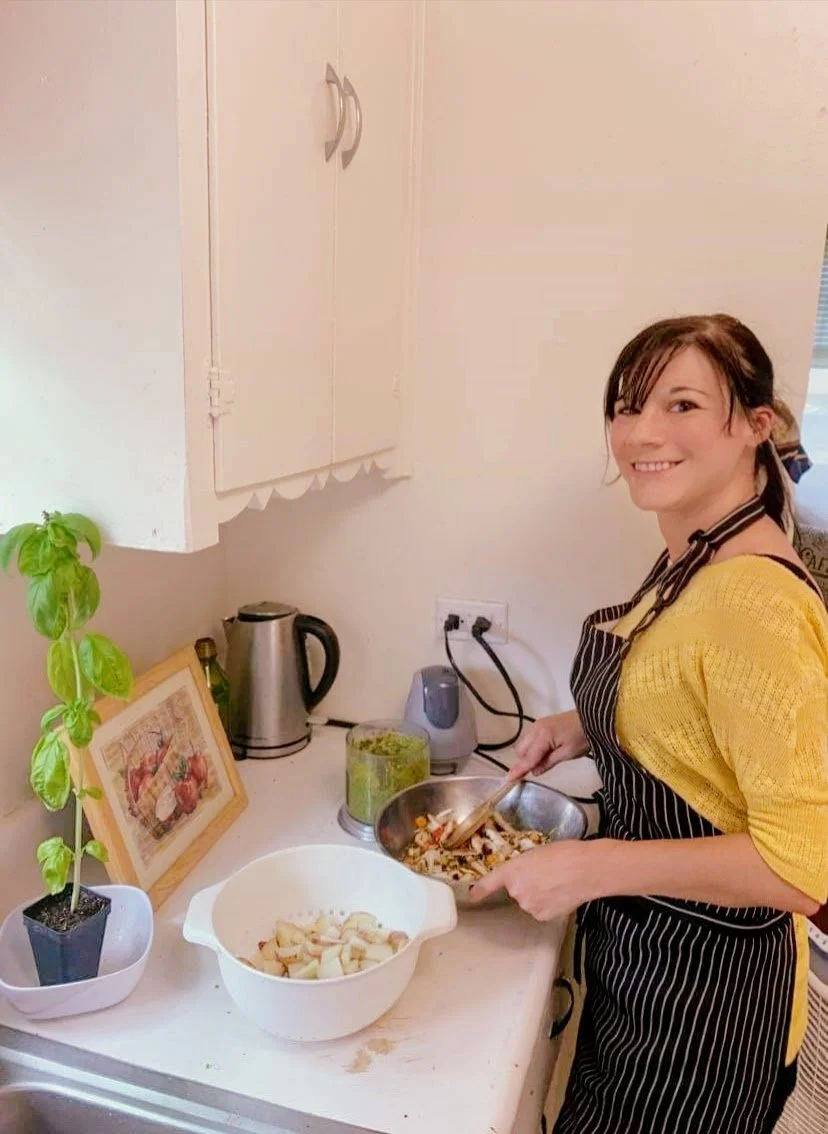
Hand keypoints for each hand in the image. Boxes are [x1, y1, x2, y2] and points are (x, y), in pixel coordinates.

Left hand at [469, 841, 602, 919]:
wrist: (585, 869)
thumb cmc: (565, 854)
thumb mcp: (537, 853)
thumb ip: (524, 866)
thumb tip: (526, 875)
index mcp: (512, 869)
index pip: (489, 882)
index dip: (479, 890)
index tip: (472, 896)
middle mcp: (516, 890)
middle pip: (517, 890)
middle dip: (528, 884)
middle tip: (547, 875)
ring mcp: (529, 905)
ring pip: (530, 901)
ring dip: (540, 895)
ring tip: (557, 883)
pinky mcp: (542, 916)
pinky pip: (542, 910)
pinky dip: (549, 904)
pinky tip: (561, 894)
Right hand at [508, 710, 587, 781]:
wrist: (592, 718)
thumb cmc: (582, 737)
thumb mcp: (568, 753)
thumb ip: (548, 762)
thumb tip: (534, 771)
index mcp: (543, 736)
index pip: (528, 757)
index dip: (519, 769)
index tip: (508, 779)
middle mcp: (536, 728)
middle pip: (520, 750)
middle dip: (525, 761)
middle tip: (539, 768)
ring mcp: (537, 724)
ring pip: (523, 743)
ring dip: (528, 754)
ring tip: (544, 759)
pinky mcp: (541, 723)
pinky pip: (529, 738)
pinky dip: (532, 747)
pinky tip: (544, 751)